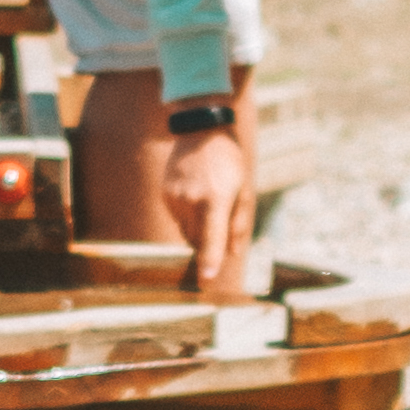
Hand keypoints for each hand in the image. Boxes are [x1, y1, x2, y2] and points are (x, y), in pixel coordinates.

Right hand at [162, 124, 252, 295]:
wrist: (201, 131)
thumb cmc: (229, 162)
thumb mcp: (244, 190)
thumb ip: (239, 223)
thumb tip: (233, 253)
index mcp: (214, 199)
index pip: (210, 238)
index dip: (209, 260)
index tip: (206, 279)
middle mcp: (190, 200)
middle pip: (197, 238)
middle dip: (208, 241)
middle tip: (218, 220)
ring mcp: (174, 197)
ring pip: (186, 229)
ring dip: (198, 226)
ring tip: (208, 199)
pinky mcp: (165, 194)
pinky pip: (177, 217)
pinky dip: (187, 214)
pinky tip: (196, 192)